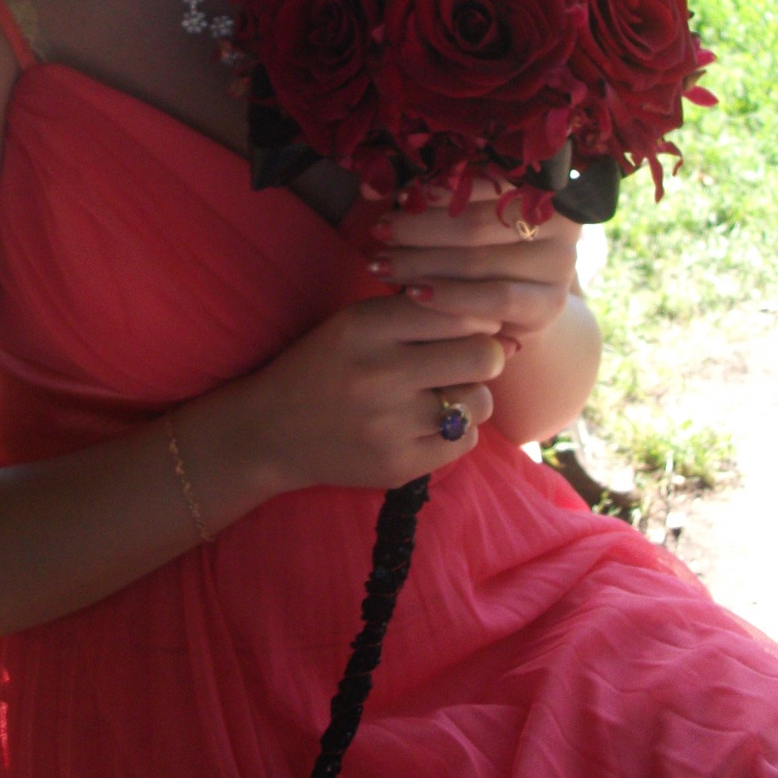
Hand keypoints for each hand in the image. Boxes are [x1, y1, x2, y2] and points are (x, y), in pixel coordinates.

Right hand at [241, 287, 506, 492]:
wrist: (272, 432)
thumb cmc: (323, 367)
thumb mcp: (356, 323)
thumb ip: (421, 315)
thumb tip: (505, 326)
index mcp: (365, 326)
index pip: (458, 311)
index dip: (475, 318)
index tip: (467, 328)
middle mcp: (379, 373)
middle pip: (484, 356)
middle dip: (486, 355)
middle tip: (465, 361)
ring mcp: (390, 425)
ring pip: (480, 401)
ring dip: (471, 395)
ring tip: (441, 394)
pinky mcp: (398, 466)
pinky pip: (466, 441)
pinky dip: (456, 430)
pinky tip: (426, 424)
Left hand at [365, 178, 580, 355]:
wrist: (522, 301)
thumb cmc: (484, 247)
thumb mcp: (464, 213)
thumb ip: (429, 196)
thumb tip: (370, 184)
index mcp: (543, 186)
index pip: (480, 183)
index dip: (435, 190)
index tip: (397, 197)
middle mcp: (561, 222)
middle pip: (474, 224)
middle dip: (419, 229)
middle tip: (379, 232)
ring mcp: (560, 265)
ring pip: (478, 261)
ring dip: (422, 263)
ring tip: (381, 263)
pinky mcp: (550, 304)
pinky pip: (494, 298)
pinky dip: (450, 296)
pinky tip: (413, 293)